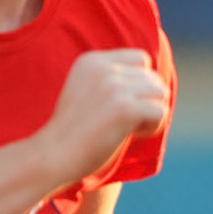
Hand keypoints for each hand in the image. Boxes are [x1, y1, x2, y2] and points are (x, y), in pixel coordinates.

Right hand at [32, 49, 167, 188]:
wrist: (52, 155)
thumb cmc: (71, 132)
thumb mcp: (86, 92)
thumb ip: (111, 80)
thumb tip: (156, 82)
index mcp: (92, 61)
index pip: (141, 58)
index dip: (141, 82)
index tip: (124, 104)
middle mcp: (104, 68)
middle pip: (152, 77)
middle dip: (147, 100)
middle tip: (127, 122)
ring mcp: (115, 87)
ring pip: (160, 92)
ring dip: (152, 112)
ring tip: (132, 128)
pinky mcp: (125, 108)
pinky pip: (160, 111)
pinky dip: (154, 126)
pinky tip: (134, 135)